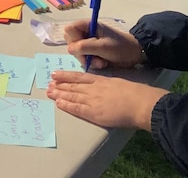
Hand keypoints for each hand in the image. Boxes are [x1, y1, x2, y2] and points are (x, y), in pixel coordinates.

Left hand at [47, 71, 167, 130]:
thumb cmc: (135, 93)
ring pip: (72, 96)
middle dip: (59, 85)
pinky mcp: (94, 113)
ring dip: (59, 94)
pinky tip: (58, 103)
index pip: (79, 77)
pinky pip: (77, 108)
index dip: (66, 76)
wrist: (139, 102)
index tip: (56, 74)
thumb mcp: (118, 82)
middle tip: (48, 83)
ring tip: (49, 92)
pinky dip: (66, 106)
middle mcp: (94, 88)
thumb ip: (108, 84)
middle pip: (73, 86)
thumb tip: (104, 86)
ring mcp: (92, 100)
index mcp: (101, 80)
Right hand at [64, 19, 142, 69]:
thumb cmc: (120, 47)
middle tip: (92, 58)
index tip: (83, 47)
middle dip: (81, 53)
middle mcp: (86, 32)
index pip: (69, 29)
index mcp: (88, 25)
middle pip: (71, 42)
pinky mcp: (92, 51)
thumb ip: (84, 47)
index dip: (73, 39)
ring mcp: (88, 42)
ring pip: (77, 52)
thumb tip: (70, 49)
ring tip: (101, 62)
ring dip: (88, 59)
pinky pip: (84, 58)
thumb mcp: (103, 47)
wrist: (135, 54)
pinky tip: (102, 63)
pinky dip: (92, 62)